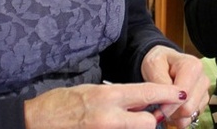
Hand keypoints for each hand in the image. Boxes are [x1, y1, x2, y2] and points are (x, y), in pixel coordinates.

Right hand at [24, 80, 185, 128]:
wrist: (36, 121)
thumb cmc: (61, 104)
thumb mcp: (91, 91)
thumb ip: (116, 96)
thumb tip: (139, 101)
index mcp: (107, 96)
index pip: (147, 93)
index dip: (167, 95)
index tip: (179, 95)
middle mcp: (109, 116)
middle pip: (148, 123)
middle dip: (151, 121)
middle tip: (148, 117)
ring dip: (135, 128)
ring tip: (124, 121)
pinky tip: (115, 127)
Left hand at [141, 45, 209, 127]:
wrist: (163, 62)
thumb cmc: (159, 62)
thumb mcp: (153, 65)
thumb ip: (160, 82)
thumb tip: (168, 101)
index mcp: (193, 66)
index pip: (184, 95)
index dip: (168, 105)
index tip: (156, 108)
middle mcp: (202, 78)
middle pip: (188, 108)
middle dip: (171, 111)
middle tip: (159, 105)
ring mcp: (204, 91)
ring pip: (190, 115)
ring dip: (175, 115)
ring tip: (165, 105)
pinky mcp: (202, 101)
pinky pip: (191, 118)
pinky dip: (180, 117)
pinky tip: (172, 108)